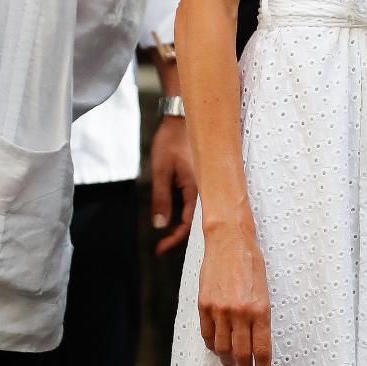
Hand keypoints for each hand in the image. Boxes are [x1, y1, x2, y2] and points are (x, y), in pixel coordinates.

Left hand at [149, 116, 197, 256]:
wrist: (183, 115)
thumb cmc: (172, 139)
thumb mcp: (161, 169)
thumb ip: (161, 198)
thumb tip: (160, 224)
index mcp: (198, 188)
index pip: (188, 224)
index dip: (174, 240)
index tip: (160, 250)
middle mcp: (206, 188)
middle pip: (197, 222)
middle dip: (180, 237)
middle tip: (163, 248)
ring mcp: (206, 183)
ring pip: (198, 212)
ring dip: (183, 226)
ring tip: (168, 236)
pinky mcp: (204, 178)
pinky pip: (198, 201)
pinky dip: (187, 212)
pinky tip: (178, 215)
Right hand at [198, 216, 272, 365]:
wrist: (229, 240)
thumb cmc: (251, 263)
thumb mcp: (265, 290)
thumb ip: (260, 316)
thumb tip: (257, 342)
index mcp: (260, 308)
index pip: (262, 349)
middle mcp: (240, 312)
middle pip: (242, 354)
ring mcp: (220, 309)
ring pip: (222, 348)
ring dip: (228, 361)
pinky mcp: (204, 304)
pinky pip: (207, 335)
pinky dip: (212, 346)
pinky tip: (218, 349)